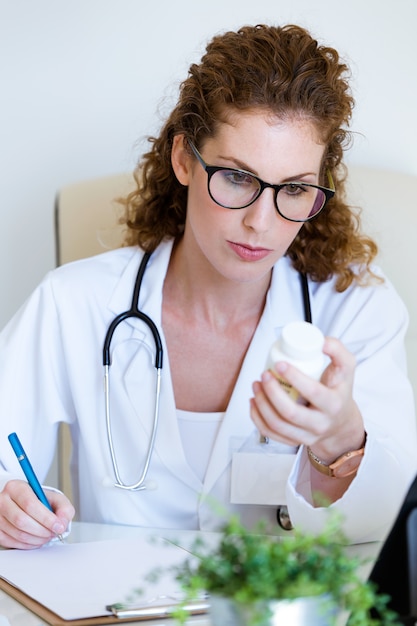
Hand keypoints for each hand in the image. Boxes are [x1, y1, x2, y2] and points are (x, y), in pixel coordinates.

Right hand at [0, 479, 74, 548]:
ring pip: (17, 533)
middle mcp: (3, 500)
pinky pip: (11, 542)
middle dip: (42, 530)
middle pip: (22, 520)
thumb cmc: (40, 501)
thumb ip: (64, 509)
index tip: (58, 526)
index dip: (45, 518)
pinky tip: (36, 540)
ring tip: (47, 536)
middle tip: (53, 533)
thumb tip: (62, 523)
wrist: (27, 505)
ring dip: (36, 539)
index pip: (30, 504)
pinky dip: (27, 545)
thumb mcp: (56, 499)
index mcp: (16, 487)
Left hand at [250, 336, 364, 461]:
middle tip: (264, 375)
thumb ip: (338, 350)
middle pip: (290, 413)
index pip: (313, 392)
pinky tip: (254, 402)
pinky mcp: (295, 441)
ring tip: (256, 385)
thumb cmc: (339, 390)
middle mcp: (320, 424)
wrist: (342, 422)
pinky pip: (271, 434)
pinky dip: (257, 418)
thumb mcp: (347, 369)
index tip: (280, 363)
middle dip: (272, 393)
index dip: (294, 377)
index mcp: (334, 404)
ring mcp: (307, 435)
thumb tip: (322, 341)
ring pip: (277, 425)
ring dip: (261, 405)